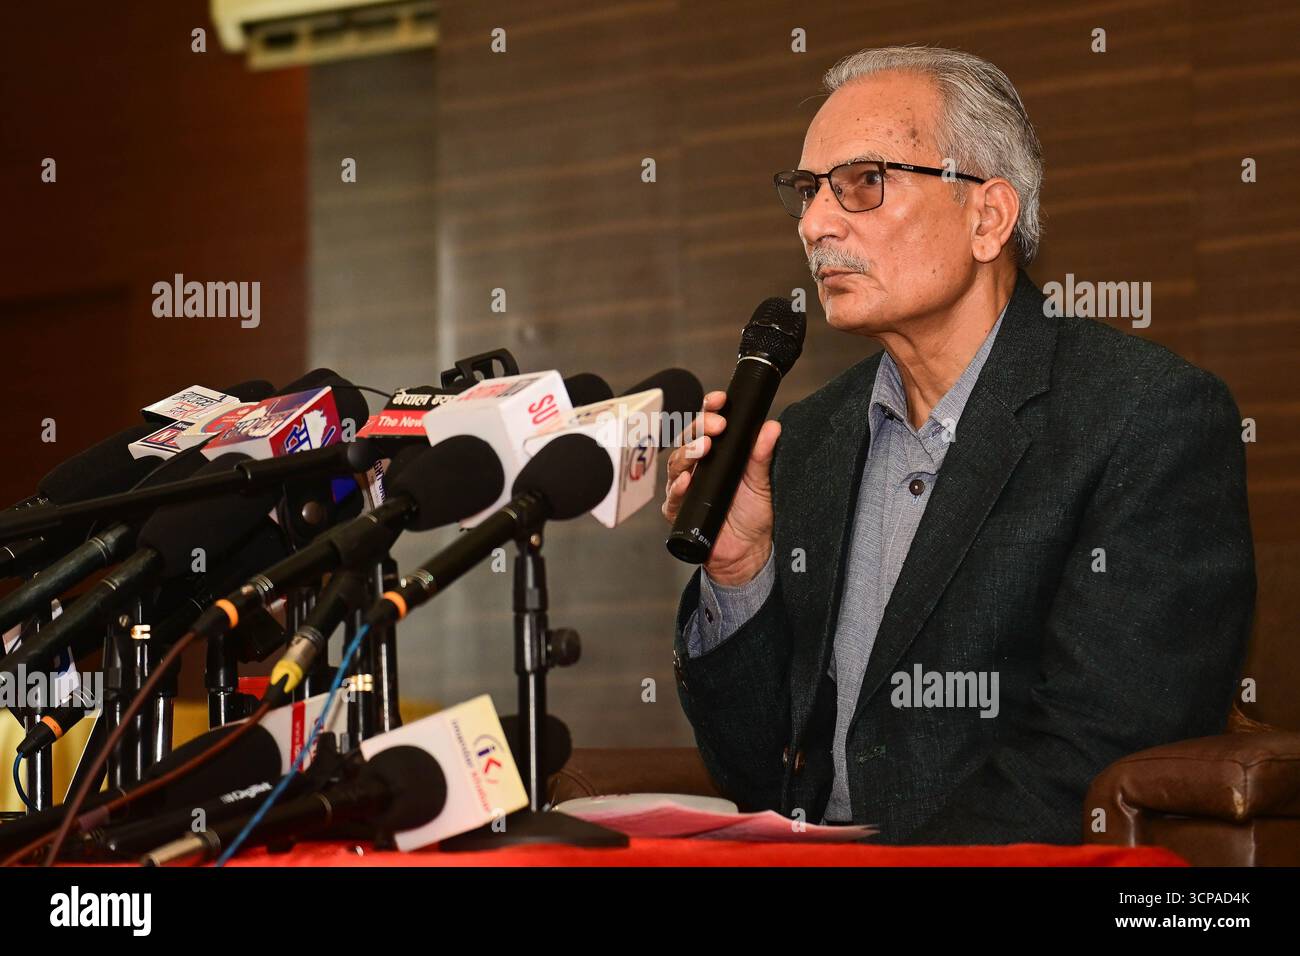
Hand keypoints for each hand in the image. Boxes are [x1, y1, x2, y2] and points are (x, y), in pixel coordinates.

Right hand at [661, 389, 779, 586]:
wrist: (747, 552)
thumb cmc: (750, 514)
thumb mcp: (760, 481)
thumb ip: (762, 455)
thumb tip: (771, 427)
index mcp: (715, 454)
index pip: (707, 425)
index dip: (710, 409)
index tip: (721, 400)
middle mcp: (696, 467)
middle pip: (688, 438)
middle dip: (700, 428)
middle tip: (717, 426)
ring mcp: (684, 488)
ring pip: (677, 463)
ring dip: (688, 452)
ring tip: (703, 448)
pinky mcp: (678, 511)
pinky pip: (673, 496)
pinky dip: (679, 487)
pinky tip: (688, 480)